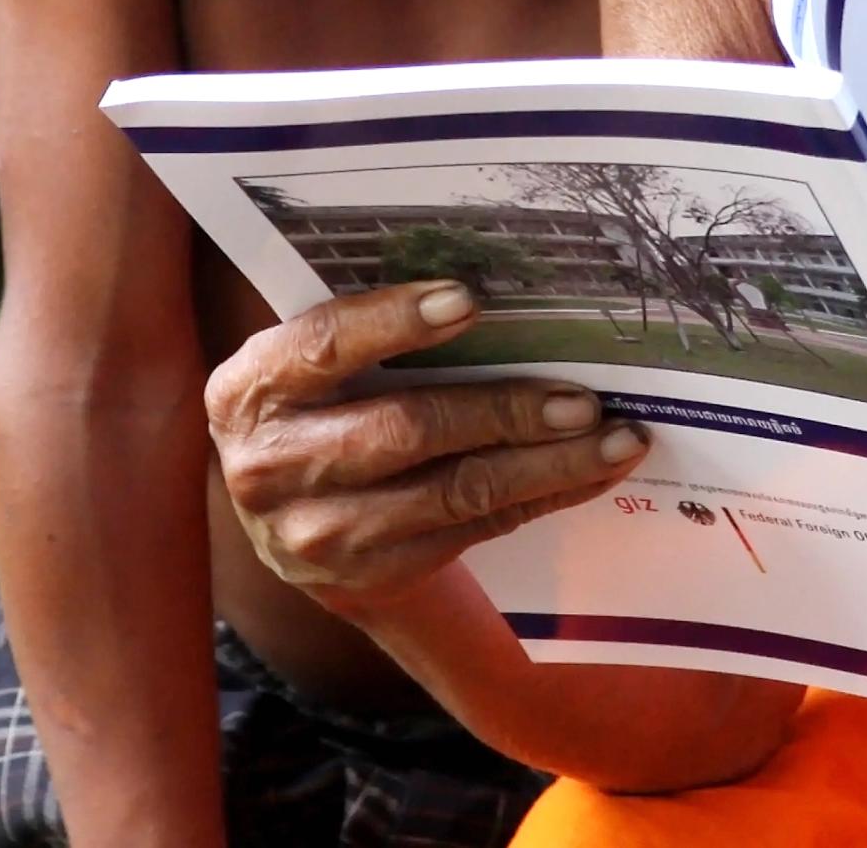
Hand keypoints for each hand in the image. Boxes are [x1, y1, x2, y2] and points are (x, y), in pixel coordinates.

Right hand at [204, 282, 650, 615]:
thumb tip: (483, 292)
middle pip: (405, 430)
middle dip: (503, 411)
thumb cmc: (313, 412)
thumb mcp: (306, 368)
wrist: (286, 525)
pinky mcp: (374, 574)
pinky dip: (542, 496)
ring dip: (545, 464)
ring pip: (454, 491)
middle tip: (580, 397)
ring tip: (614, 439)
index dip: (393, 322)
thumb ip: (364, 333)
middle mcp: (275, 466)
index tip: (468, 301)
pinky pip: (476, 529)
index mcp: (252, 390)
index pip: (324, 346)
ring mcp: (322, 532)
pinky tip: (591, 472)